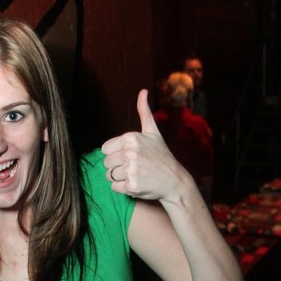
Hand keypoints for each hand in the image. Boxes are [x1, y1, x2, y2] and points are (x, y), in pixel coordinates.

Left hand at [101, 89, 192, 203]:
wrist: (175, 180)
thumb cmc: (162, 156)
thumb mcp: (153, 132)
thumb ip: (144, 112)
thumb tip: (142, 91)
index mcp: (131, 138)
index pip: (105, 149)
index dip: (115, 154)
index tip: (129, 156)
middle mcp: (130, 153)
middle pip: (106, 163)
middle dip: (117, 166)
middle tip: (134, 167)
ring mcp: (131, 170)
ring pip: (109, 175)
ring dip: (119, 178)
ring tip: (135, 175)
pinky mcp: (131, 186)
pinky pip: (115, 187)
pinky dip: (123, 188)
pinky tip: (136, 183)